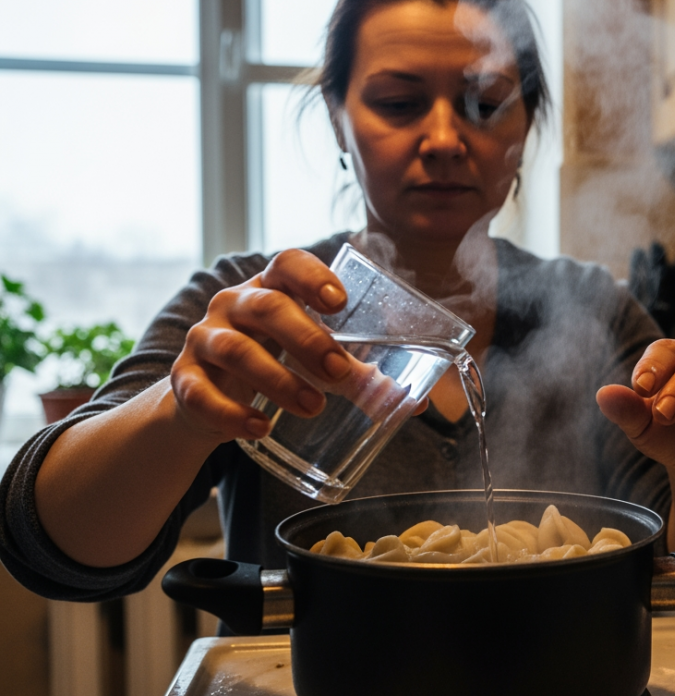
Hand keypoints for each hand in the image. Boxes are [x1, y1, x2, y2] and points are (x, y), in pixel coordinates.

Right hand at [170, 249, 356, 441]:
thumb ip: (358, 372)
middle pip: (267, 308)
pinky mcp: (185, 378)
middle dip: (306, 339)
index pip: (287, 264)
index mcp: (271, 288)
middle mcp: (233, 305)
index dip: (312, 277)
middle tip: (340, 371)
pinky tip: (261, 429)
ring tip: (313, 406)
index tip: (339, 303)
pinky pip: (201, 393)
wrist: (207, 395)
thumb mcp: (310, 357)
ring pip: (235, 350)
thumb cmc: (273, 361)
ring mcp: (205, 339)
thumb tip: (419, 404)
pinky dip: (232, 413)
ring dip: (278, 380)